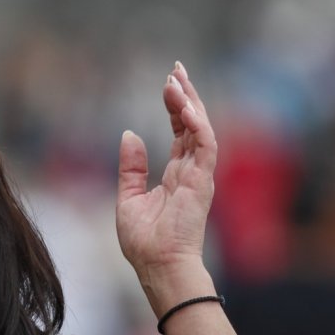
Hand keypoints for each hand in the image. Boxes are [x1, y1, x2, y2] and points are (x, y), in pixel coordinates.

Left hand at [116, 62, 216, 315]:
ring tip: (176, 80)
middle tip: (177, 69)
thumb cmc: (144, 240)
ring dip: (190, 103)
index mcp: (175, 174)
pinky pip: (205, 145)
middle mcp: (190, 170)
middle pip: (192, 124)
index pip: (180, 132)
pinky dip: (197, 124)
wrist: (156, 265)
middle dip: (186, 95)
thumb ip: (132, 166)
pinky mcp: (202, 181)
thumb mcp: (129, 197)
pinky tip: (184, 106)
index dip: (175, 106)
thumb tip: (130, 133)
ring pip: (200, 129)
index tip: (168, 83)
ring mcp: (199, 175)